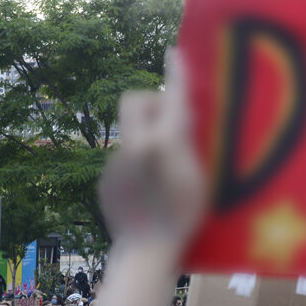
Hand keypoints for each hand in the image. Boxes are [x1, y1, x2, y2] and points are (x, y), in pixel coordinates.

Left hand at [97, 49, 204, 256]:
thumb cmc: (184, 217)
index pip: (172, 99)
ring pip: (132, 133)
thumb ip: (189, 143)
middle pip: (135, 101)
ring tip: (164, 172)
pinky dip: (138, 166)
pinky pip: (124, 159)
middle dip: (152, 102)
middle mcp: (135, 145)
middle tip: (170, 120)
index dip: (176, 75)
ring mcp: (116, 162)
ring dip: (148, 140)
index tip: (174, 55)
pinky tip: (149, 191)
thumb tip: (184, 116)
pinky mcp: (105, 179)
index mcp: (163, 143)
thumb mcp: (200, 178)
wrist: (146, 251)